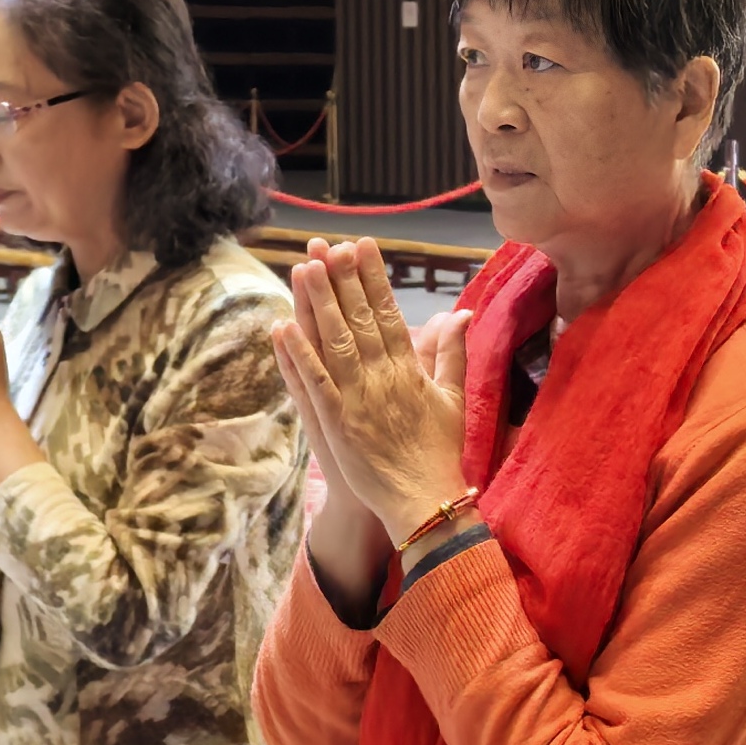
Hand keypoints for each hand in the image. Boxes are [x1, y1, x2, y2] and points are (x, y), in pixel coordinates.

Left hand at [272, 238, 472, 547]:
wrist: (422, 500)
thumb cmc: (438, 452)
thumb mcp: (453, 399)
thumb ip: (453, 353)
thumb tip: (461, 313)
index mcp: (410, 369)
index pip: (389, 312)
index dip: (374, 277)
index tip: (363, 246)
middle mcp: (383, 377)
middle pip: (359, 318)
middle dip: (343, 278)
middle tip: (328, 244)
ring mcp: (357, 398)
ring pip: (334, 341)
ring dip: (318, 303)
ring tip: (304, 267)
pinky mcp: (336, 421)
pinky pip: (314, 380)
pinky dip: (299, 353)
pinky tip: (284, 325)